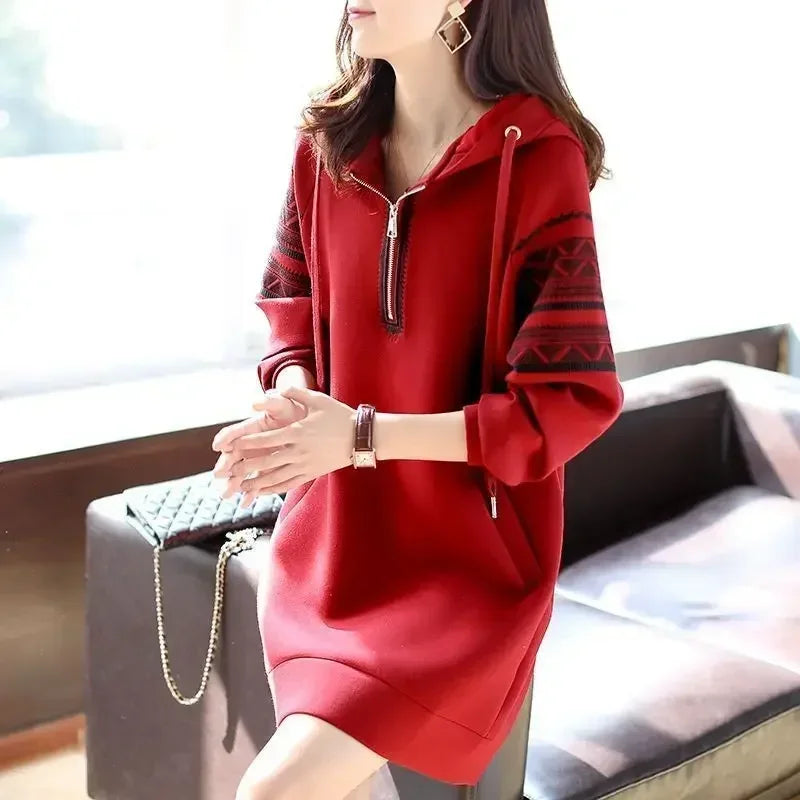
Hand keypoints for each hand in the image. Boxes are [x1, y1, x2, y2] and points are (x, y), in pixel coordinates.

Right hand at [211, 390, 307, 503]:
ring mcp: (257, 458)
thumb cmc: (292, 411)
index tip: (218, 445)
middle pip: (233, 456)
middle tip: (219, 474)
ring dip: (234, 483)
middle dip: (226, 466)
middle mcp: (250, 444)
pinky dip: (252, 492)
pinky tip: (247, 502)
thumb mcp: (283, 404)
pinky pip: (257, 482)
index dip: (226, 438)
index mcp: (252, 428)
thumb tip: (255, 403)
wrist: (306, 422)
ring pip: (242, 472)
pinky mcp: (266, 470)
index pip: (235, 433)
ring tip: (228, 493)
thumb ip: (270, 402)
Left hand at [213, 386, 356, 505]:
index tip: (231, 447)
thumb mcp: (318, 399)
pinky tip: (261, 492)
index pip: (266, 439)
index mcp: (298, 431)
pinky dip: (273, 489)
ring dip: (256, 482)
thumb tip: (273, 389)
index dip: (247, 443)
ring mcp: (305, 464)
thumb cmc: (339, 416)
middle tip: (228, 470)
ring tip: (239, 486)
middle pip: (266, 461)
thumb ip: (294, 393)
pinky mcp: (311, 473)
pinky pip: (289, 484)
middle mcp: (299, 450)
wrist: (360, 437)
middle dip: (245, 466)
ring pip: (276, 477)